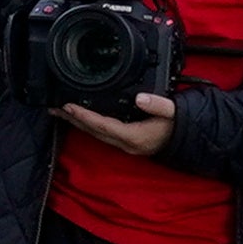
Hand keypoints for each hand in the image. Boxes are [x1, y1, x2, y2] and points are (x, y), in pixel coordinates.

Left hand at [65, 89, 182, 159]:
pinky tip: (81, 118)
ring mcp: (124, 145)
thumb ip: (159, 105)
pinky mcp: (125, 142)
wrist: (187, 140)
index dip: (84, 116)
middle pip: (93, 131)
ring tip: (61, 112)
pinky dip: (89, 125)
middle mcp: (125, 144)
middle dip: (73, 120)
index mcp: (134, 136)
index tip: (69, 106)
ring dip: (78, 123)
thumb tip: (141, 98)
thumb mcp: (173, 112)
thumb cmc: (179, 125)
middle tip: (54, 109)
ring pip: (95, 134)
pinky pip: (102, 134)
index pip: (103, 125)